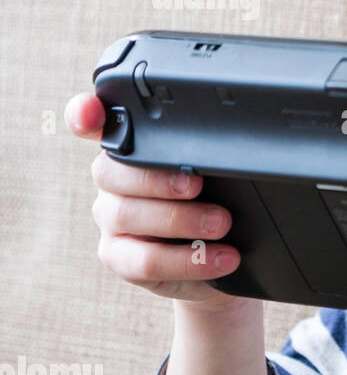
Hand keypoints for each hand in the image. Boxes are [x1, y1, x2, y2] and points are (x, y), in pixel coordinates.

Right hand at [65, 90, 244, 309]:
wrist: (224, 256)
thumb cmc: (218, 202)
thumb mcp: (220, 174)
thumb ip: (209, 156)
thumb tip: (234, 150)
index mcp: (132, 147)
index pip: (98, 125)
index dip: (84, 115)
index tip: (91, 115)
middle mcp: (114, 180)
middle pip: (112, 172)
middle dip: (158, 178)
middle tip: (199, 184)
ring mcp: (112, 219)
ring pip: (128, 215)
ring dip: (181, 219)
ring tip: (223, 224)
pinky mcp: (119, 257)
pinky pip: (144, 260)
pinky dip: (187, 260)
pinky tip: (221, 258)